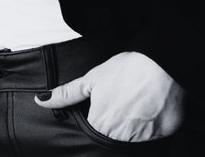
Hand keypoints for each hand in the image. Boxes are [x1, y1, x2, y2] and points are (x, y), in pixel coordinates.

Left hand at [34, 51, 185, 141]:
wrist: (162, 64)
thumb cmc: (126, 69)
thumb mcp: (92, 79)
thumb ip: (66, 94)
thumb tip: (40, 101)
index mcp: (100, 125)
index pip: (95, 130)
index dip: (102, 115)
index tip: (109, 103)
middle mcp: (120, 138)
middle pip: (114, 135)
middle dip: (117, 121)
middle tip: (125, 100)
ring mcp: (143, 139)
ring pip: (134, 136)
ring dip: (135, 123)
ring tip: (139, 100)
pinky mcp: (164, 135)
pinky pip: (155, 134)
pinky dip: (154, 122)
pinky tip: (153, 104)